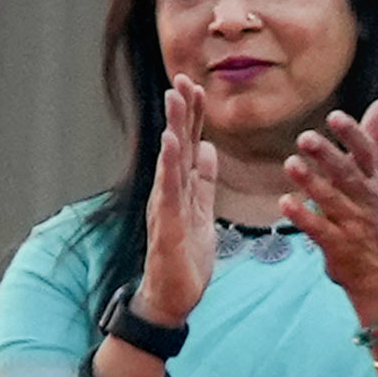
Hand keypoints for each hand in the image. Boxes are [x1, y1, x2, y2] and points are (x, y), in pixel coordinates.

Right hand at [139, 80, 220, 323]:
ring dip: (174, 127)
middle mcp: (170, 191)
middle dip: (182, 111)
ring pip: (171, 160)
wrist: (172, 298)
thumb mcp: (202, 212)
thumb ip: (205, 182)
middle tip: (183, 78)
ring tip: (175, 98)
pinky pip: (170, 189)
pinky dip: (171, 164)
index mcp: (182, 188)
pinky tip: (172, 142)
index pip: (190, 145)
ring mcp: (167, 206)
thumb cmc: (185, 258)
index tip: (197, 86)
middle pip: (179, 144)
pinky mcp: (168, 223)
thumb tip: (210, 149)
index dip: (194, 116)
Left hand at [279, 100, 377, 312]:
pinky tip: (284, 203)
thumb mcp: (371, 177)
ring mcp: (351, 223)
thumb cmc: (365, 215)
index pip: (366, 153)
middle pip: (347, 174)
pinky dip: (303, 216)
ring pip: (331, 200)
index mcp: (371, 180)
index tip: (334, 117)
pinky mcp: (337, 246)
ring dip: (311, 182)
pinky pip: (319, 229)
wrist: (375, 272)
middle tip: (305, 138)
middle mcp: (364, 200)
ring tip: (290, 164)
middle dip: (328, 156)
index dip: (352, 135)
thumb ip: (373, 139)